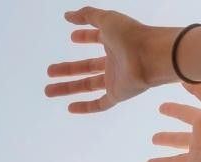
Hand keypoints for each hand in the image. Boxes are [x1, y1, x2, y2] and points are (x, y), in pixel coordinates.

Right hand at [46, 6, 183, 112]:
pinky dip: (85, 107)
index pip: (96, 38)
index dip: (85, 36)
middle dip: (67, 69)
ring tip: (48, 90)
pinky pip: (100, 104)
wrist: (152, 56)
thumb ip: (87, 15)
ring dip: (68, 88)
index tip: (73, 36)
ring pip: (87, 85)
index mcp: (114, 40)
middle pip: (86, 66)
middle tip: (49, 70)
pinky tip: (70, 107)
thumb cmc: (132, 35)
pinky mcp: (118, 94)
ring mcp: (116, 79)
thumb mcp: (107, 19)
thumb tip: (67, 15)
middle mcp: (114, 60)